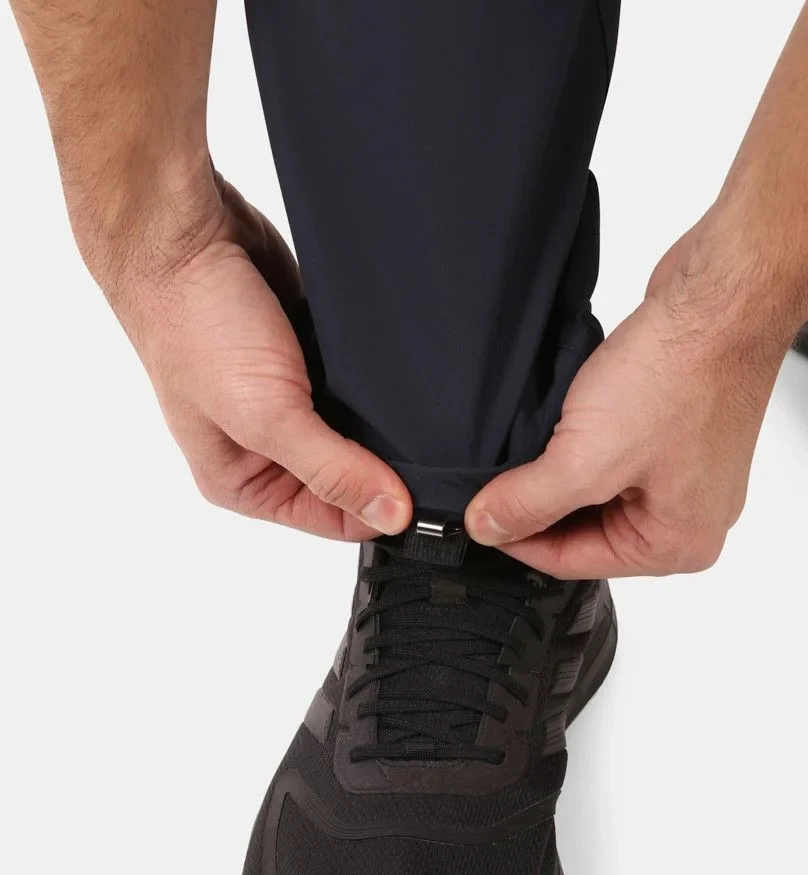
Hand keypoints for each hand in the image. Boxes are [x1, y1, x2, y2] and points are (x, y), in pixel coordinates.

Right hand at [102, 176, 411, 539]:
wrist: (184, 233)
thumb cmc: (196, 327)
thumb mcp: (266, 416)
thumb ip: (331, 470)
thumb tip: (392, 514)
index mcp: (245, 483)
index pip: (333, 520)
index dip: (380, 510)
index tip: (429, 495)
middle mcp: (268, 449)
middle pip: (352, 478)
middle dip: (388, 465)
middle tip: (435, 448)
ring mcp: (291, 402)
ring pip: (361, 432)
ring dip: (388, 422)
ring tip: (422, 410)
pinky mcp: (312, 359)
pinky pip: (363, 386)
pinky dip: (381, 382)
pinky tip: (403, 375)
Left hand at [465, 235, 790, 577]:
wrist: (722, 296)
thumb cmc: (678, 377)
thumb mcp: (584, 460)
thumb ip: (528, 503)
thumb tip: (486, 527)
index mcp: (677, 545)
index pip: (572, 562)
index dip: (516, 539)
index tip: (477, 515)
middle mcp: (689, 518)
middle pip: (585, 530)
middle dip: (540, 504)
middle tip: (495, 476)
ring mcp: (686, 473)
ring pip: (595, 490)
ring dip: (558, 470)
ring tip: (531, 442)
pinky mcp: (678, 432)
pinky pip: (613, 455)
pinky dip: (582, 443)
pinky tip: (560, 420)